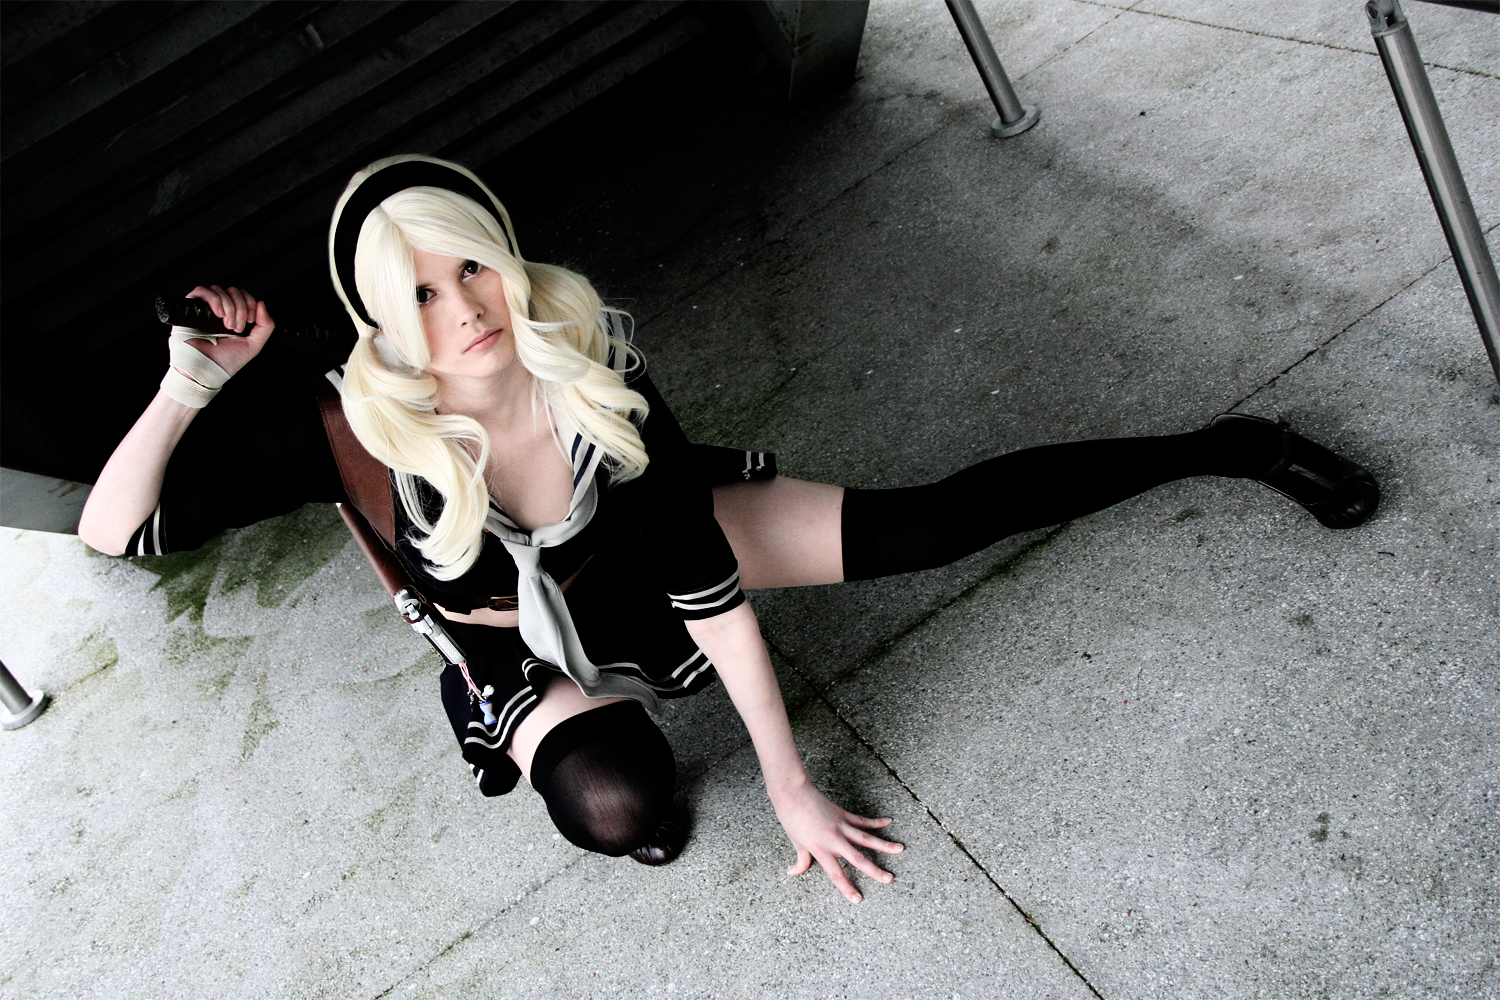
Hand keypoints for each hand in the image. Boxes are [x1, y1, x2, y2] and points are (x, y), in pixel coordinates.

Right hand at [181, 284, 274, 376]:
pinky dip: (214, 299)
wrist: (207, 369)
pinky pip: (201, 291)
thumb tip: (262, 303)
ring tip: (227, 325)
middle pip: (232, 291)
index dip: (250, 303)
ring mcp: (205, 309)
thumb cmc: (226, 361)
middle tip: (237, 327)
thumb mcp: (254, 344)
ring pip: (219, 290)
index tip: (250, 321)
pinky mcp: (191, 309)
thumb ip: (265, 325)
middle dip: (240, 308)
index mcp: (234, 316)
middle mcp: (220, 311)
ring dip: (228, 306)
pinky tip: (218, 314)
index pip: (243, 296)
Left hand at [772, 780, 902, 903]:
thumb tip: (794, 872)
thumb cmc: (791, 818)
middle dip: (874, 870)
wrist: (793, 793)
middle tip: (889, 879)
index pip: (836, 874)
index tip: (858, 899)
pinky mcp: (843, 814)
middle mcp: (834, 840)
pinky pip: (862, 820)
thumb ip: (801, 860)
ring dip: (884, 845)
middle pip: (858, 858)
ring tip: (900, 849)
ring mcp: (841, 826)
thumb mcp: (796, 843)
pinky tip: (888, 821)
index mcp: (820, 849)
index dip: (847, 888)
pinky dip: (875, 822)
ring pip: (866, 838)